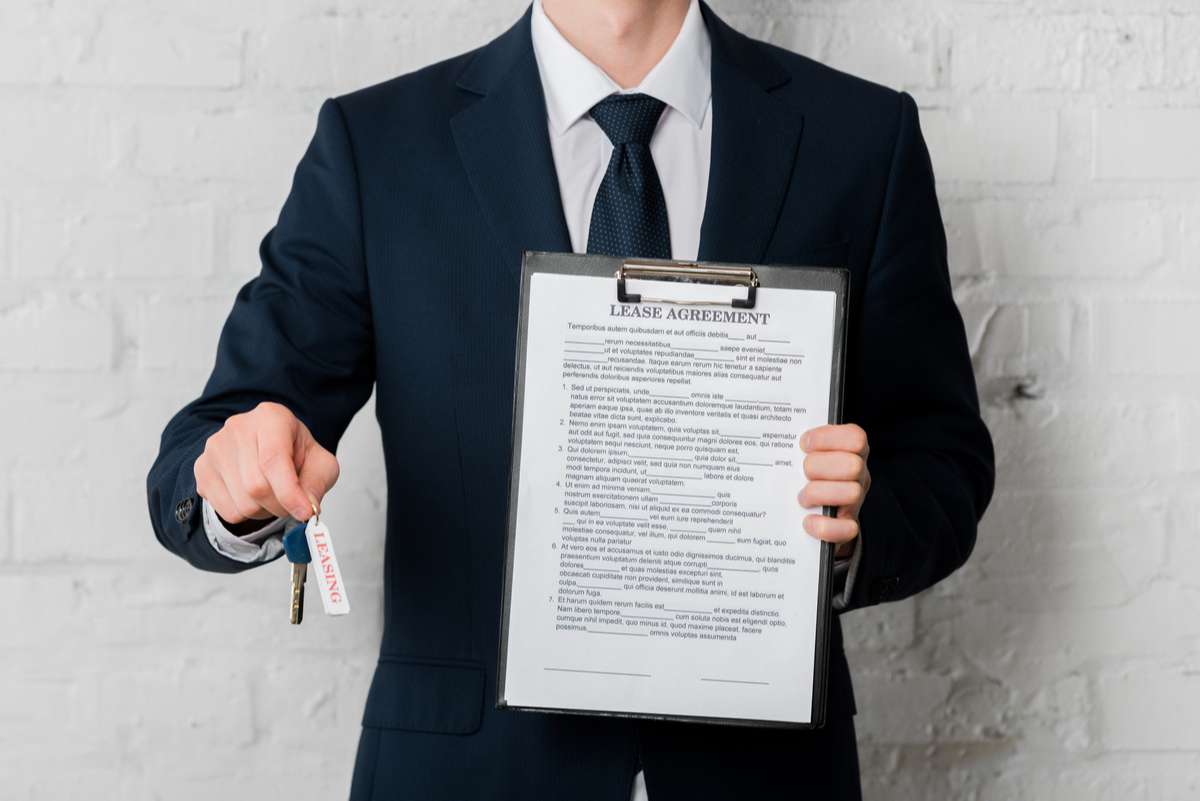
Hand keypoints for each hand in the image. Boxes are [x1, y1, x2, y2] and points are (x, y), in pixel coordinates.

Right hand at [194, 402, 338, 525]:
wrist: (267, 448)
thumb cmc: (295, 453)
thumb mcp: (320, 463)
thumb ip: (317, 483)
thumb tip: (307, 507)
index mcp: (271, 417)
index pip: (273, 459)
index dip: (289, 492)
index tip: (305, 514)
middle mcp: (238, 428)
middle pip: (256, 486)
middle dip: (280, 505)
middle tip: (292, 503)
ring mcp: (215, 448)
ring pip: (242, 503)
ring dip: (264, 511)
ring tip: (272, 493)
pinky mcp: (201, 469)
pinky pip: (226, 511)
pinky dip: (246, 514)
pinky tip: (252, 495)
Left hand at [798, 423, 869, 557]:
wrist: (809, 515)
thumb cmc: (805, 476)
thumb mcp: (804, 455)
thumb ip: (798, 445)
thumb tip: (769, 434)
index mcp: (850, 453)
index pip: (855, 437)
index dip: (829, 438)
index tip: (804, 444)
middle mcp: (858, 475)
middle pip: (853, 465)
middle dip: (819, 467)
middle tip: (802, 473)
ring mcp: (855, 502)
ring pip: (852, 493)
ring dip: (819, 494)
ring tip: (802, 497)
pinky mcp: (847, 528)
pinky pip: (847, 529)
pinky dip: (824, 526)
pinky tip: (807, 521)